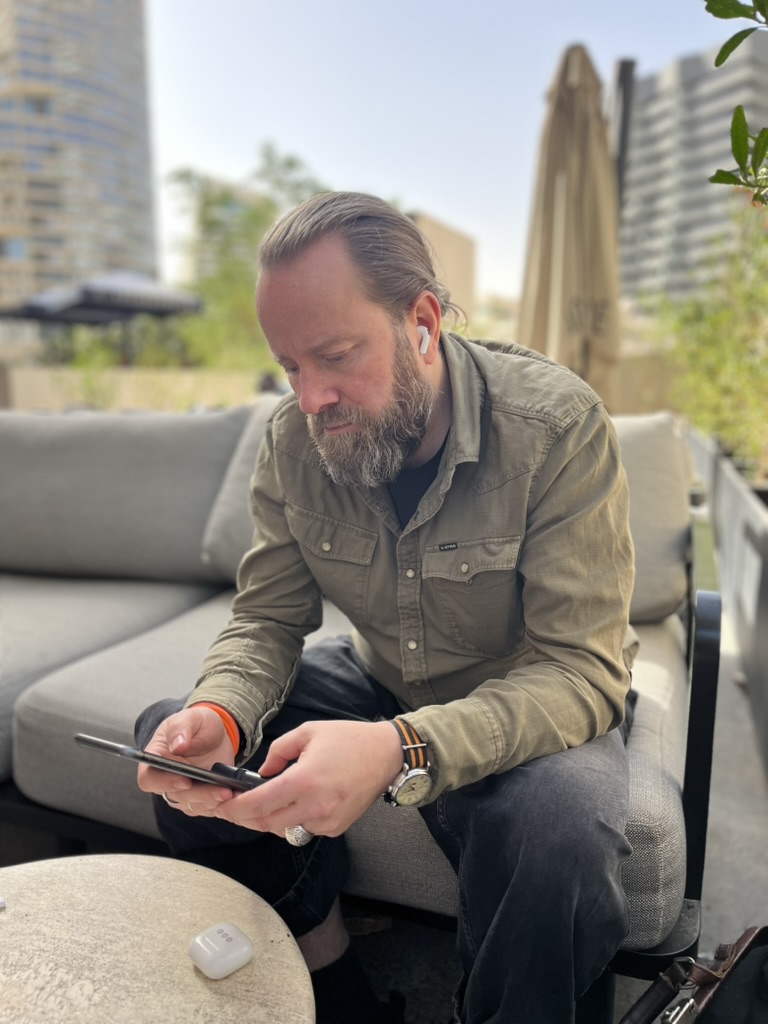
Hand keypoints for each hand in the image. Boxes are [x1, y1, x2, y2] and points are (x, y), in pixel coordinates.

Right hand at [136, 706, 235, 815]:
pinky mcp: (198, 799)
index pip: (149, 778)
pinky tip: (234, 795)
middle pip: (175, 795)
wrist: (215, 734)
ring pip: (192, 805)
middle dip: (199, 794)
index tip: (185, 780)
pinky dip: (220, 804)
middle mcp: (165, 779)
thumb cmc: (197, 724)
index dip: (165, 782)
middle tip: (221, 790)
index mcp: (155, 759)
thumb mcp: (191, 717)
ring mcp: (181, 792)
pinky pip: (206, 808)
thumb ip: (181, 728)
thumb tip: (177, 745)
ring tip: (231, 792)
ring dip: (212, 801)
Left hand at [214, 719, 403, 837]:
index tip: (224, 806)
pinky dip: (296, 819)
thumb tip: (262, 772)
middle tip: (239, 805)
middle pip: (267, 824)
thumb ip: (278, 752)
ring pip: (285, 829)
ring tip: (271, 799)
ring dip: (273, 818)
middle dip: (248, 817)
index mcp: (305, 780)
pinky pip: (305, 828)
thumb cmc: (349, 740)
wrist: (385, 754)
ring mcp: (327, 820)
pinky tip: (300, 801)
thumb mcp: (308, 732)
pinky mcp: (337, 827)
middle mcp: (315, 806)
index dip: (236, 808)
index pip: (259, 804)